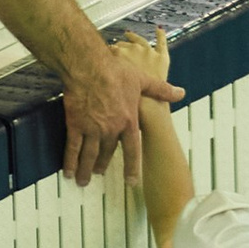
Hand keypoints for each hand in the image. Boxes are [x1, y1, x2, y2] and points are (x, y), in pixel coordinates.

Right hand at [60, 34, 177, 188]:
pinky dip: (70, 162)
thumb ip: (161, 90)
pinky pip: (72, 148)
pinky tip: (68, 171)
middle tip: (100, 173)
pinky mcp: (75, 125)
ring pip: (89, 156)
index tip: (131, 181)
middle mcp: (110, 129)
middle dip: (103, 166)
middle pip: (107, 154)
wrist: (90, 66)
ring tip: (83, 181)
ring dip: (86, 170)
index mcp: (128, 121)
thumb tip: (181, 93)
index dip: (132, 167)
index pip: (132, 150)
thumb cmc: (116, 71)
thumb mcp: (142, 80)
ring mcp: (92, 129)